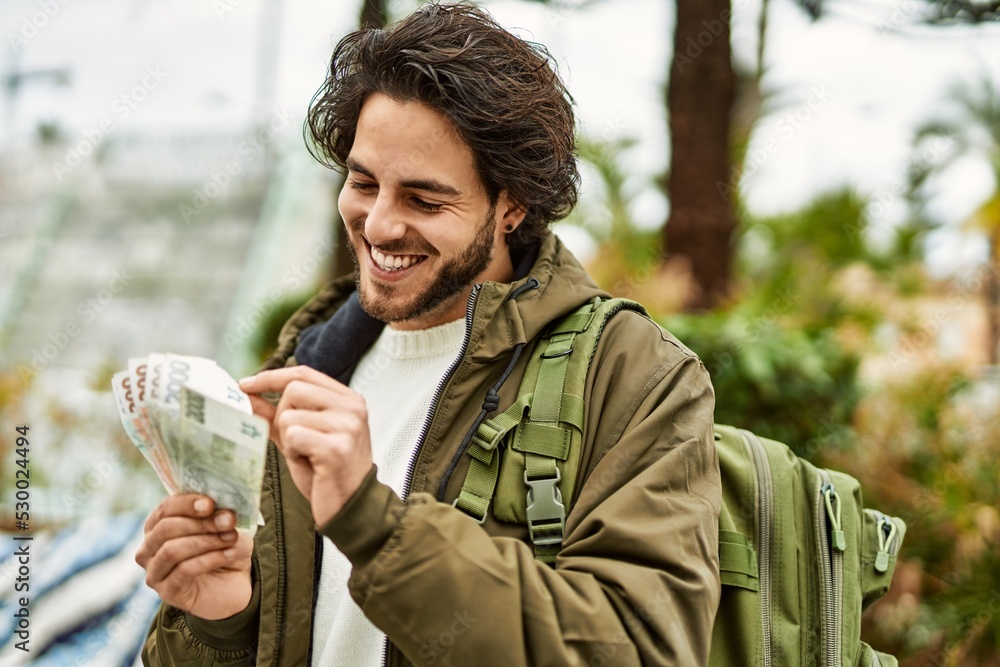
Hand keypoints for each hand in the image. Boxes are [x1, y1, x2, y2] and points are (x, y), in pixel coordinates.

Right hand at [135, 494, 252, 619]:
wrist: (235, 584)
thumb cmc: (225, 548)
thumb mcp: (227, 526)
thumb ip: (221, 514)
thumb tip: (223, 507)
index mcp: (158, 526)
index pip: (165, 509)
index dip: (186, 503)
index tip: (210, 503)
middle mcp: (149, 549)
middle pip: (165, 529)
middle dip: (200, 523)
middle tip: (228, 520)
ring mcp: (155, 573)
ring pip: (171, 551)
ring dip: (206, 541)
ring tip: (231, 537)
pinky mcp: (167, 592)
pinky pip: (184, 571)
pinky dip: (210, 559)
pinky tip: (229, 554)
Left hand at [239, 366, 372, 526]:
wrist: (352, 506)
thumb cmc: (328, 472)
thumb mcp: (302, 437)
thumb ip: (277, 414)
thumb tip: (248, 395)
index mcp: (348, 399)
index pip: (304, 373)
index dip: (271, 377)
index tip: (245, 385)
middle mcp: (352, 407)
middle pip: (294, 389)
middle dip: (282, 415)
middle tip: (293, 440)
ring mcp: (346, 426)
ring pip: (289, 415)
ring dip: (288, 439)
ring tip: (306, 455)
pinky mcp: (336, 447)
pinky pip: (293, 436)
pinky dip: (293, 452)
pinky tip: (310, 464)